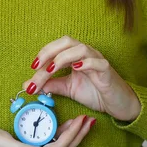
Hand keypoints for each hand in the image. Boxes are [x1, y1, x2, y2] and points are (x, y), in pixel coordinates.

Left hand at [23, 35, 140, 121]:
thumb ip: (51, 85)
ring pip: (80, 48)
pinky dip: (86, 62)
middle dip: (49, 51)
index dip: (43, 54)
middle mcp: (86, 54)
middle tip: (37, 66)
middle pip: (66, 41)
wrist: (117, 105)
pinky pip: (97, 62)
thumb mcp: (68, 89)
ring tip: (52, 69)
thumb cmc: (95, 93)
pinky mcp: (107, 71)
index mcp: (75, 56)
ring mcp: (97, 60)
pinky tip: (76, 68)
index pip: (57, 48)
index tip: (32, 68)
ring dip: (63, 57)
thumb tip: (29, 84)